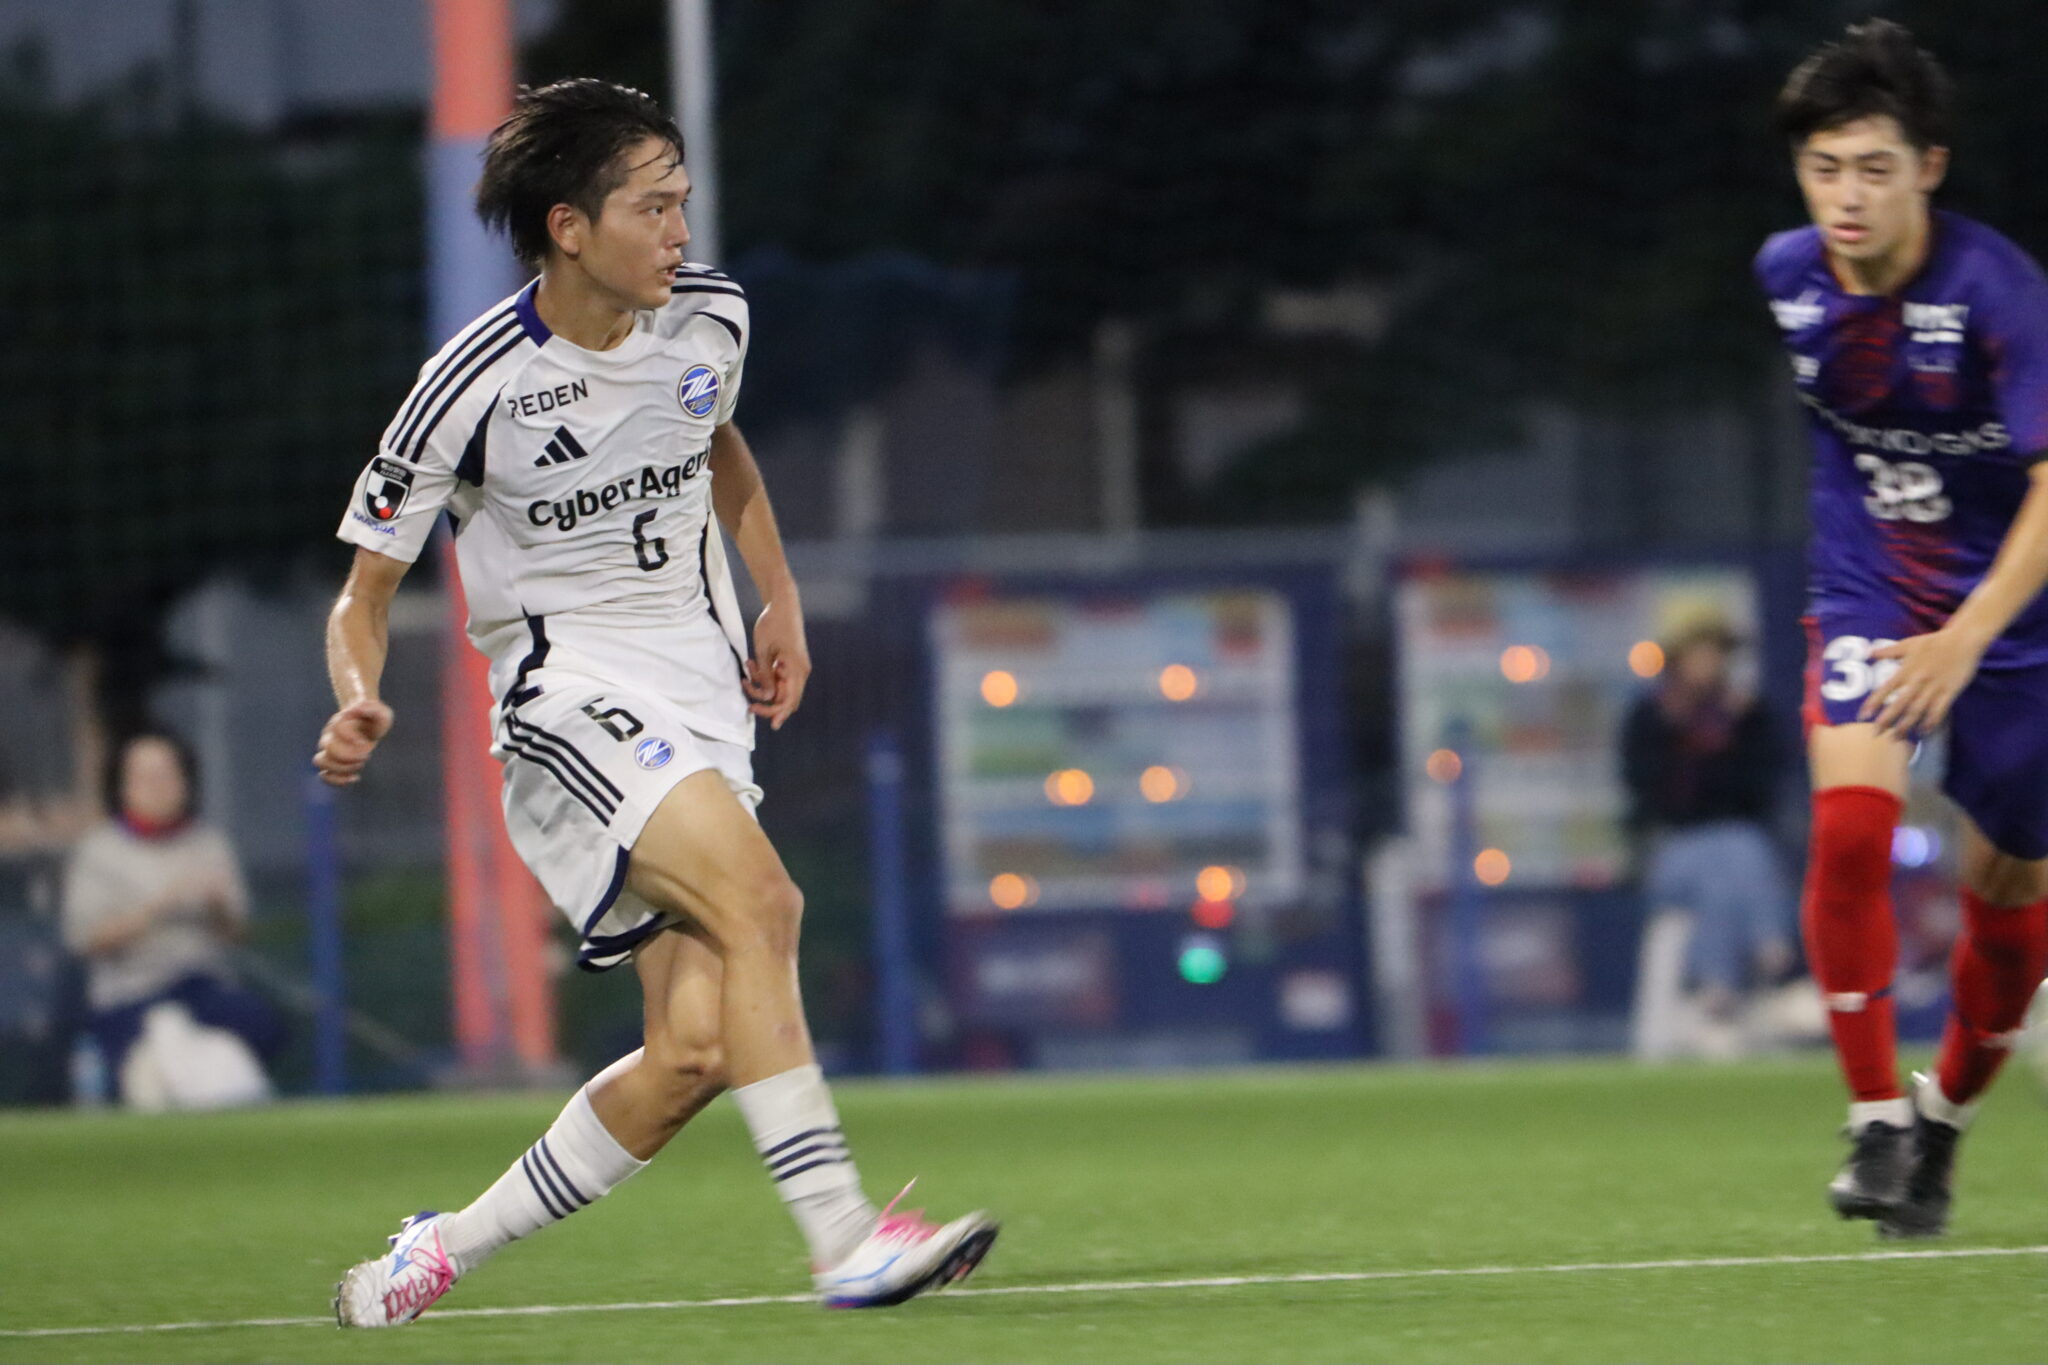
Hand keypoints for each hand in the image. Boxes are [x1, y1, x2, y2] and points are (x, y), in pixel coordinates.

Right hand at [315, 699, 394, 784]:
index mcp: (340, 721)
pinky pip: (324, 775)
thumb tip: (357, 709)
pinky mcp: (332, 764)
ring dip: (341, 768)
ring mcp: (328, 750)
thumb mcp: (380, 712)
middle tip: (367, 754)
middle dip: (349, 755)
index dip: (351, 737)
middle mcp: (330, 735)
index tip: (367, 742)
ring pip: (320, 762)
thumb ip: (372, 708)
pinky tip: (355, 777)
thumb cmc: (374, 720)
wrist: (366, 725)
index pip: (337, 728)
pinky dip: (337, 780)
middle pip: (328, 747)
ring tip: (360, 766)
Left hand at [745, 598, 810, 730]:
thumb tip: (768, 696)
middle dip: (768, 704)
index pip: (790, 700)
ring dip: (763, 685)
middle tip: (751, 706)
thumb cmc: (773, 624)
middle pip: (787, 698)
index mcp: (796, 669)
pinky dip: (766, 676)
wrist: (782, 604)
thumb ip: (766, 676)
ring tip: (748, 671)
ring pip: (781, 688)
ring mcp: (796, 666)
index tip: (770, 724)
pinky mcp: (791, 661)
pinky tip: (753, 664)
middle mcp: (800, 670)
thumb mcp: (764, 651)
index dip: (779, 714)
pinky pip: (779, 677)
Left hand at [1861, 627, 1986, 736]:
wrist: (1963, 640)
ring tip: (1896, 738)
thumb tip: (1869, 653)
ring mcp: (1934, 687)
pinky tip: (1923, 732)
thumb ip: (1888, 651)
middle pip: (1899, 704)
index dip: (1873, 703)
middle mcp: (1918, 681)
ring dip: (1906, 726)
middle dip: (1887, 721)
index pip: (1885, 689)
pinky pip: (1939, 710)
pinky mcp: (1950, 692)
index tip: (1862, 716)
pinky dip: (1931, 722)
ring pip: (1917, 710)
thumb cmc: (1934, 642)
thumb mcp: (1908, 644)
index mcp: (1906, 670)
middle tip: (1875, 734)